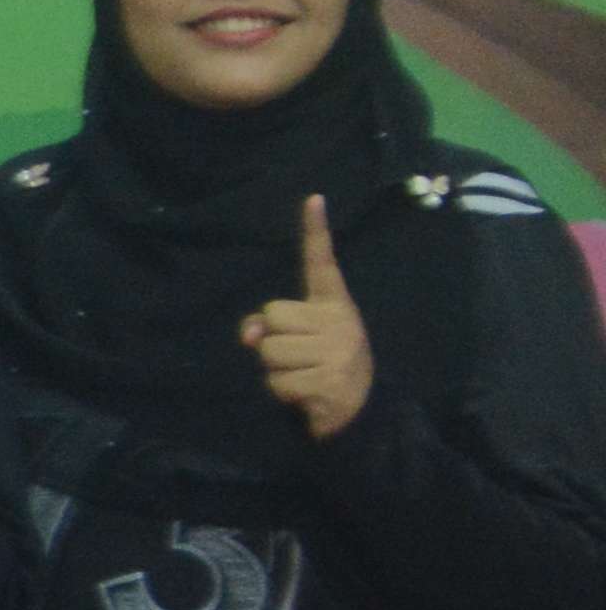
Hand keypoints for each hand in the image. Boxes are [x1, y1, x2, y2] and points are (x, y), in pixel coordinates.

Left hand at [245, 195, 375, 439]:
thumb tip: (249, 335)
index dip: (315, 232)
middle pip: (271, 315)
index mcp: (334, 305)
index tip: (312, 198)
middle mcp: (340, 322)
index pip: (322, 264)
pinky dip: (281, 393)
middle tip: (299, 355)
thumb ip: (268, 325)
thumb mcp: (302, 337)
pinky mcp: (330, 383)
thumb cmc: (322, 364)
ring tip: (303, 374)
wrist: (359, 411)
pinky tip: (306, 394)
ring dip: (275, 369)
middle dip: (272, 339)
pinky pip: (276, 382)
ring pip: (269, 351)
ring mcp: (338, 353)